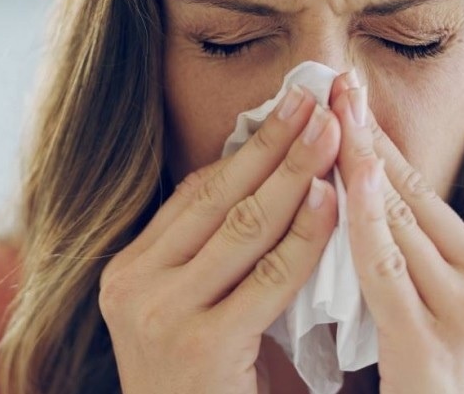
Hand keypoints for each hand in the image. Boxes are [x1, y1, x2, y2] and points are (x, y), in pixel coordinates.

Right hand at [99, 85, 340, 393]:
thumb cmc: (203, 383)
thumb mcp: (194, 308)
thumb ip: (216, 254)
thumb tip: (267, 181)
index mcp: (129, 269)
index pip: (195, 193)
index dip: (245, 148)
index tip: (286, 109)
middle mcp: (133, 285)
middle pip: (218, 197)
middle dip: (272, 143)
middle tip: (316, 98)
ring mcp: (159, 315)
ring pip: (243, 227)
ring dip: (295, 174)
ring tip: (334, 132)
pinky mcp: (198, 347)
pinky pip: (267, 279)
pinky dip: (305, 237)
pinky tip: (334, 200)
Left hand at [329, 73, 463, 393]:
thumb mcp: (439, 321)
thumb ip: (413, 272)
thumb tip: (366, 214)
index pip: (426, 198)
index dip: (385, 148)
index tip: (354, 103)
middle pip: (414, 195)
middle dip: (370, 136)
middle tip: (338, 83)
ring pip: (400, 220)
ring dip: (360, 159)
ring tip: (332, 108)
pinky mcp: (432, 345)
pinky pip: (384, 268)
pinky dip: (362, 217)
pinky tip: (342, 175)